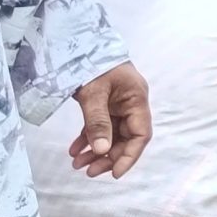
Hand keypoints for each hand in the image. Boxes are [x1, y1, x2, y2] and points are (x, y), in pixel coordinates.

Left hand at [70, 62, 151, 178]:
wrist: (78, 43)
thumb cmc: (91, 63)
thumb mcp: (93, 94)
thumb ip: (98, 122)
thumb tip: (102, 151)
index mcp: (137, 100)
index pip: (140, 135)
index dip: (129, 156)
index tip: (114, 173)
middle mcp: (130, 104)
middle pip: (125, 138)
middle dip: (107, 157)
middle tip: (88, 172)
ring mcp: (117, 103)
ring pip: (110, 134)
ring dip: (96, 150)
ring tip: (77, 164)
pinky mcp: (103, 103)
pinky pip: (98, 126)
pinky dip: (88, 138)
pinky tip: (75, 150)